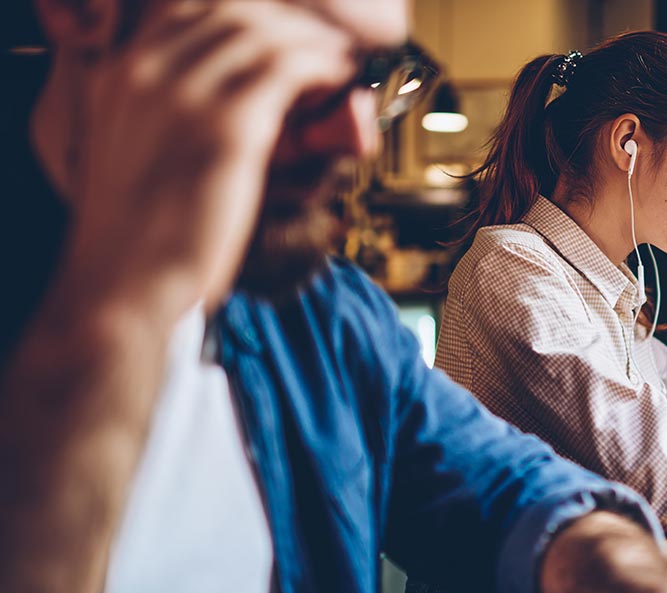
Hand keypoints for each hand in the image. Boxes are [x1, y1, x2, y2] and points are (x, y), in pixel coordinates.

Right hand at [60, 2, 356, 322]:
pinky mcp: (228, 128)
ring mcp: (185, 95)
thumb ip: (167, 109)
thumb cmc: (137, 232)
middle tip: (324, 44)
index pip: (191, 7)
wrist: (122, 284)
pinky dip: (322, 68)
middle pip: (234, 11)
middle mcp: (147, 71)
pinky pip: (289, 70)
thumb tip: (234, 92)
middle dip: (288, 23)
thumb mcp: (134, 148)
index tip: (285, 31)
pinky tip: (338, 82)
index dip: (249, 14)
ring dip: (313, 43)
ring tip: (339, 63)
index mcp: (120, 71)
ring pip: (267, 34)